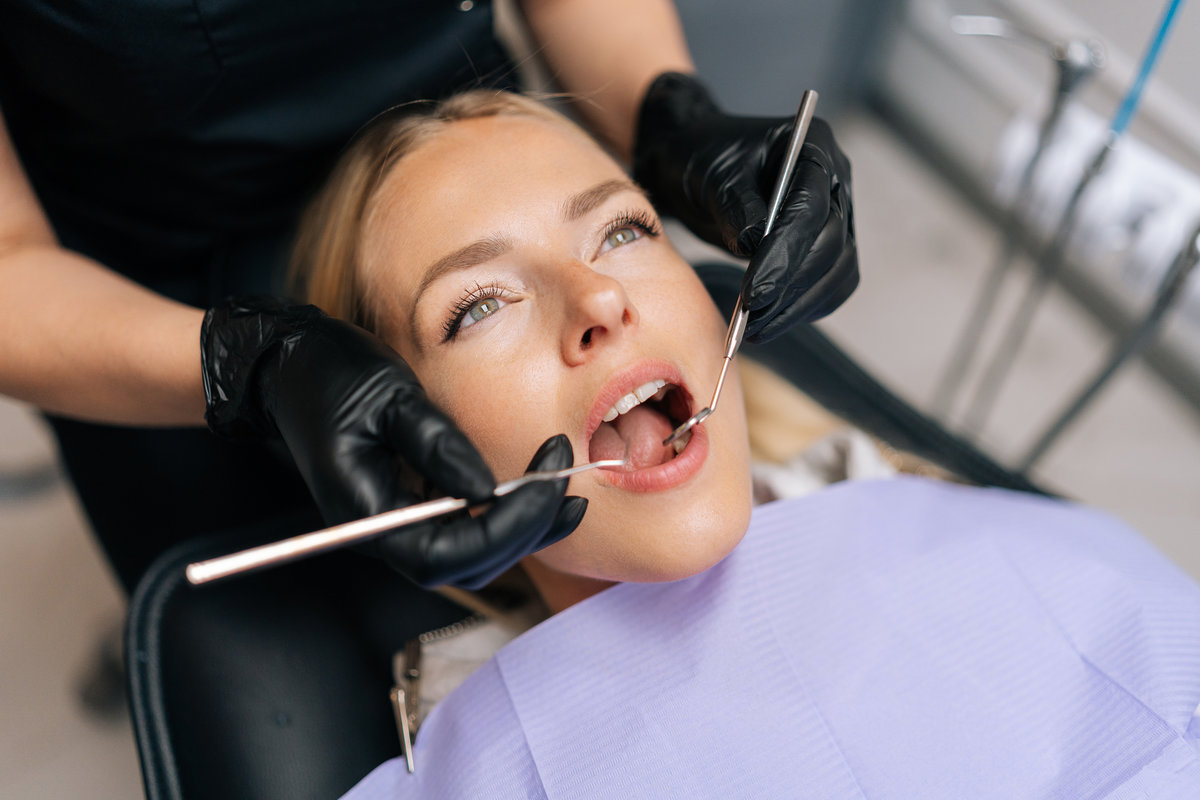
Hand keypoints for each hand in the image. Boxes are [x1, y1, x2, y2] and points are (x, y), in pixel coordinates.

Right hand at [200, 297, 585, 586]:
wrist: (289, 366)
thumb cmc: (330, 374)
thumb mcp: (388, 396)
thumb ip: (437, 444)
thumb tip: (488, 489)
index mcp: (364, 513)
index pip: (446, 553)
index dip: (506, 526)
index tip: (548, 481)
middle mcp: (381, 533)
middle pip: (466, 564)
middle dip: (526, 528)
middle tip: (567, 478)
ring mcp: (397, 525)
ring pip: (472, 556)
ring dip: (525, 530)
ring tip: (568, 491)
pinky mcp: (412, 508)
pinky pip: (466, 531)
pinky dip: (507, 517)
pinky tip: (540, 492)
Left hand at [633, 72, 858, 340]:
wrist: (698, 166)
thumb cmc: (705, 158)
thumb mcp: (711, 174)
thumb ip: (735, 205)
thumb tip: (757, 243)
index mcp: (813, 148)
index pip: (810, 212)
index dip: (785, 257)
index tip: (754, 294)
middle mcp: (835, 182)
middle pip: (831, 246)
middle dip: (791, 287)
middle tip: (751, 317)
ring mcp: (836, 215)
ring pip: (838, 272)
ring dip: (800, 306)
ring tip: (755, 327)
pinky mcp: (827, 246)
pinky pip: (831, 285)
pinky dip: (805, 308)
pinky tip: (772, 320)